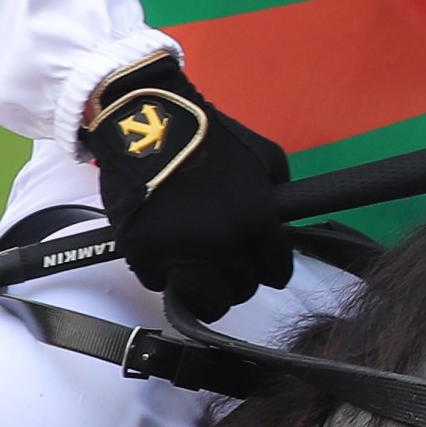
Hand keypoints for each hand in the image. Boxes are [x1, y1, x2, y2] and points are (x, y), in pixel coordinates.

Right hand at [76, 53, 294, 318]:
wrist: (147, 125)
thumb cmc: (211, 138)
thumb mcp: (265, 158)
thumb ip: (279, 196)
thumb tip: (282, 228)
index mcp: (255, 222)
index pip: (278, 272)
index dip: (273, 267)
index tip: (265, 263)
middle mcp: (221, 245)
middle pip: (244, 289)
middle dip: (243, 277)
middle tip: (233, 262)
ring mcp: (180, 254)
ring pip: (209, 302)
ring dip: (212, 292)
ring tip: (206, 275)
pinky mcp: (143, 257)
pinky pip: (164, 286)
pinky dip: (169, 276)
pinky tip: (172, 256)